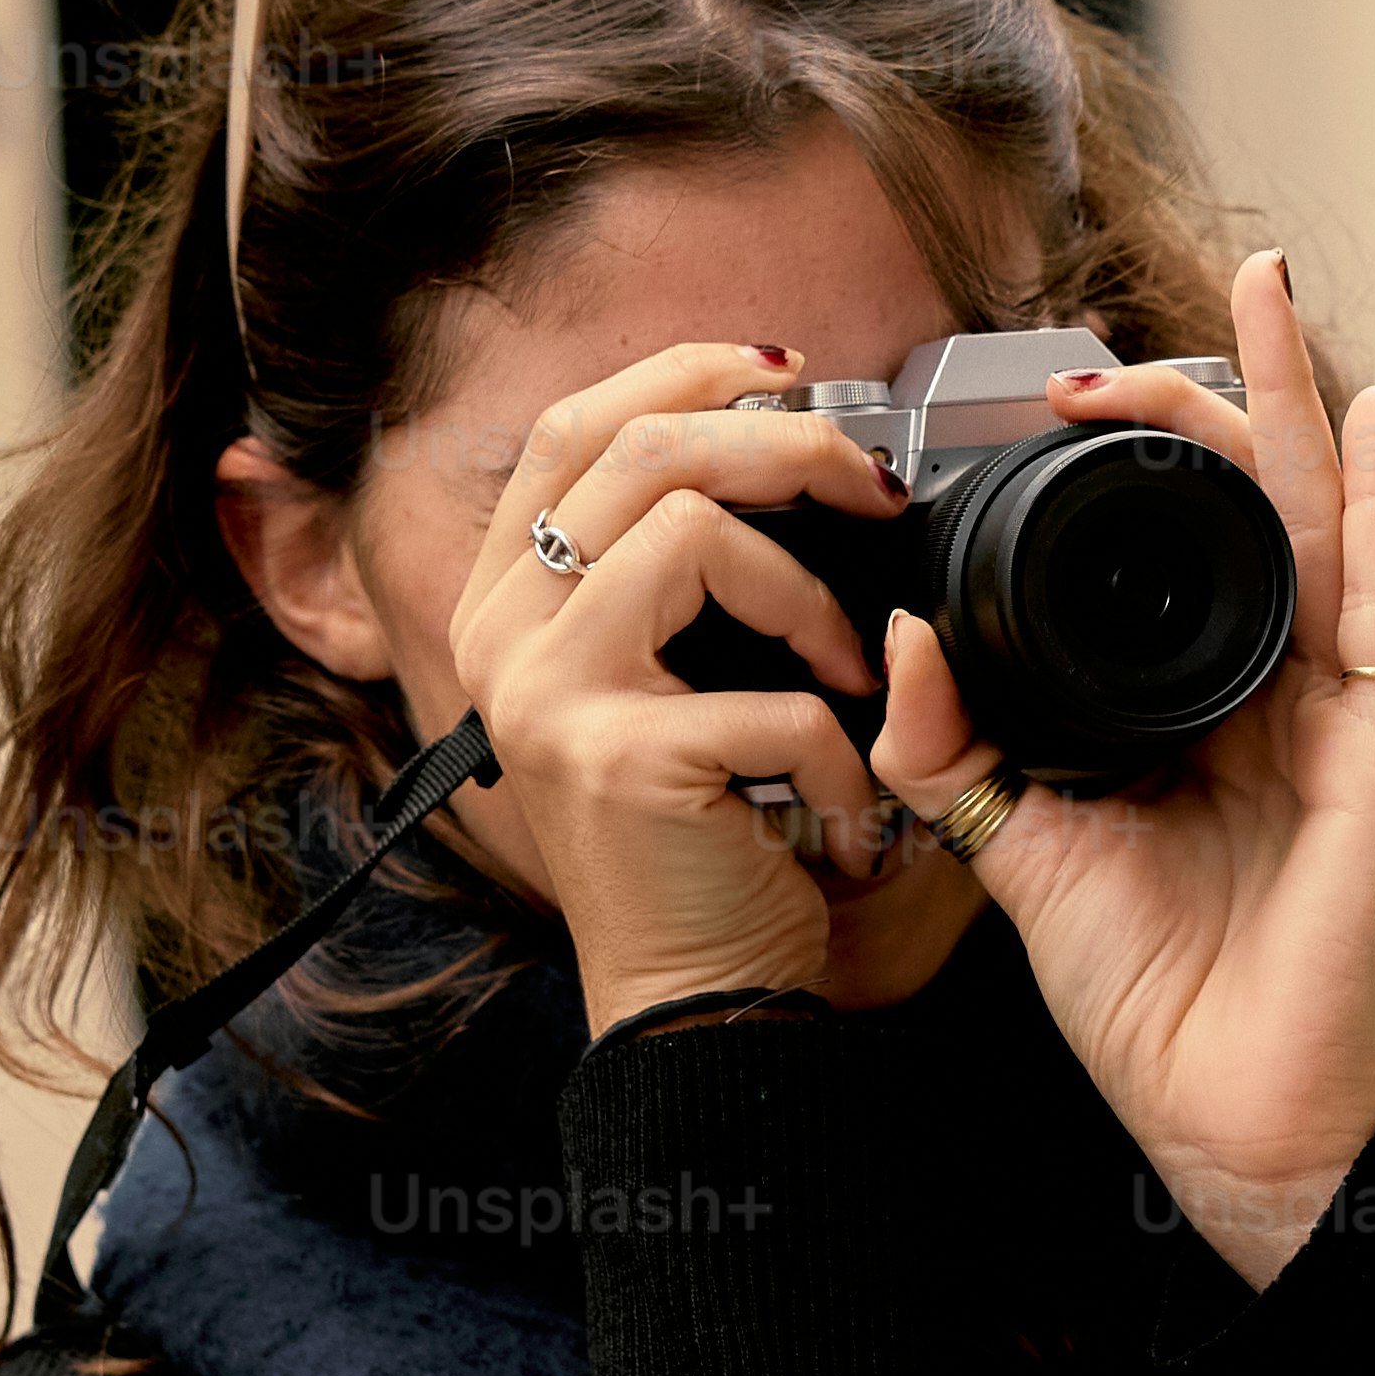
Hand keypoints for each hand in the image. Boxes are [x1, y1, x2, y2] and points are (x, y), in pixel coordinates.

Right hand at [446, 337, 914, 1031]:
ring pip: (687, 532)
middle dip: (782, 444)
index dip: (681, 373)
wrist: (695, 1002)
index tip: (790, 377)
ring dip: (811, 596)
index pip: (569, 427)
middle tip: (872, 486)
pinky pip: (770, 694)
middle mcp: (502, 638)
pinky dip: (840, 752)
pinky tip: (841, 812)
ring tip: (852, 673)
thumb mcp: (680, 680)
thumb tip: (791, 443)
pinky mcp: (613, 758)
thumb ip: (688, 569)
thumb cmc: (709, 841)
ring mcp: (545, 695)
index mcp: (509, 603)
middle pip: (633, 449)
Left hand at [865, 249, 1374, 1283]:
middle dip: (1207, 394)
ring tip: (1263, 296)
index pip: (1172, 546)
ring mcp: (1336, 711)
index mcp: (1195, 704)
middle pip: (1252, 505)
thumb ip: (956, 747)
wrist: (1218, 1110)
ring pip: (1322, 519)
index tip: (1046, 399)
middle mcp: (1274, 689)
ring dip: (1291, 404)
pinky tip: (1369, 418)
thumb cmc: (1146, 992)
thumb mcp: (1017, 846)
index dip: (1123, 463)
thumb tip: (908, 635)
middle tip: (1129, 332)